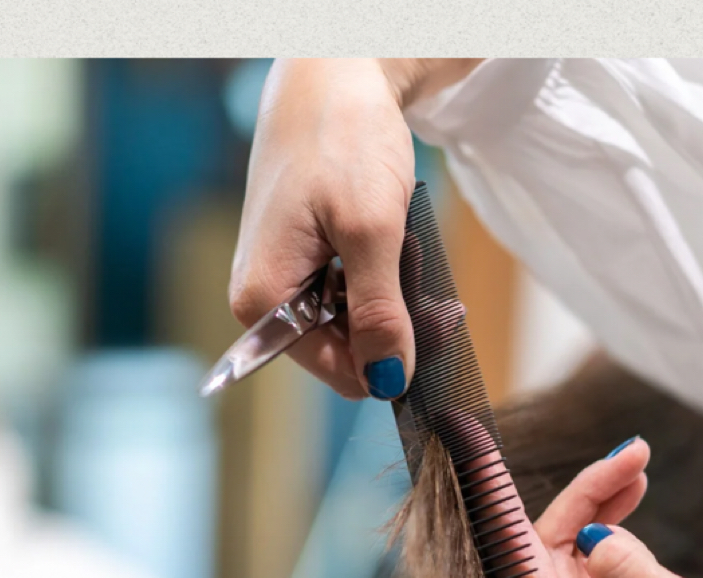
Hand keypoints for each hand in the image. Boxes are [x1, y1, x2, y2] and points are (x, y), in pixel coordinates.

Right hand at [229, 58, 479, 400]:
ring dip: (394, 304)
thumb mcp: (371, 231)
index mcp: (264, 302)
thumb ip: (379, 312)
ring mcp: (284, 282)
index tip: (438, 325)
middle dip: (397, 328)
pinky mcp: (304, 264)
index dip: (393, 359)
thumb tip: (389, 381)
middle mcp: (265, 301)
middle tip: (437, 296)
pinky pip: (350, 299)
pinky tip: (394, 252)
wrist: (334, 72)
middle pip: (347, 353)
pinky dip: (383, 284)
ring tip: (408, 255)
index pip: (340, 372)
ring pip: (354, 328)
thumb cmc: (342, 137)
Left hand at [481, 435, 702, 577]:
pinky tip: (629, 505)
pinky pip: (585, 570)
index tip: (480, 446)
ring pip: (564, 553)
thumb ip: (633, 574)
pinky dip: (606, 532)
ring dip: (596, 506)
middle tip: (634, 454)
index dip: (496, 499)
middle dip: (582, 494)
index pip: (513, 559)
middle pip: (539, 548)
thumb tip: (590, 533)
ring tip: (638, 468)